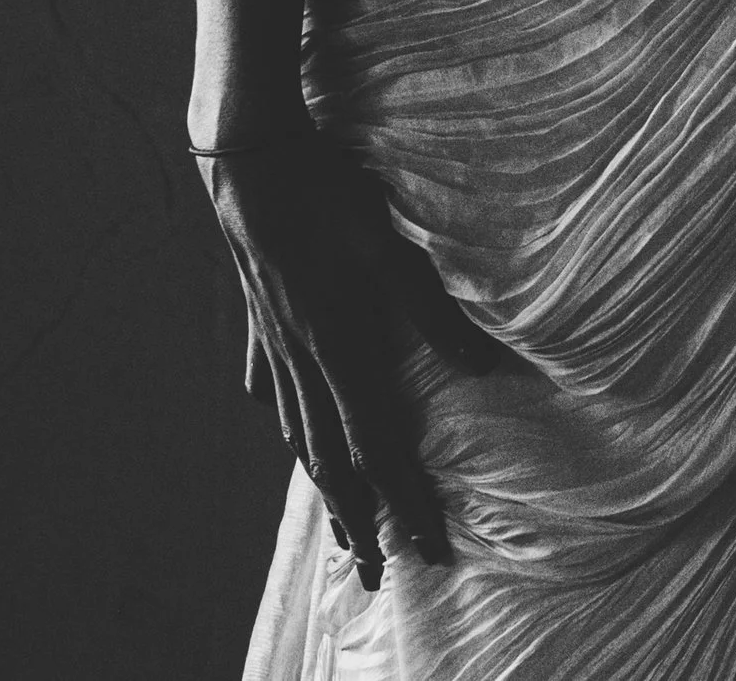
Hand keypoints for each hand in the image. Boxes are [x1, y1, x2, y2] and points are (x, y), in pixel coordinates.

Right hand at [197, 126, 501, 591]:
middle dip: (357, 522)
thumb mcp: (389, 249)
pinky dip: (283, 417)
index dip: (404, 502)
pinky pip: (272, 388)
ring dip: (322, 484)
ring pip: (297, 433)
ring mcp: (275, 345)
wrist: (251, 160)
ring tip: (336, 525)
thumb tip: (484, 367)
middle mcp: (302, 362)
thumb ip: (434, 311)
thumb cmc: (325, 196)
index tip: (425, 549)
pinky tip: (285, 428)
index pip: (376, 447)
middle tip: (375, 574)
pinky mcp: (261, 321)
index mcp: (337, 350)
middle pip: (330, 461)